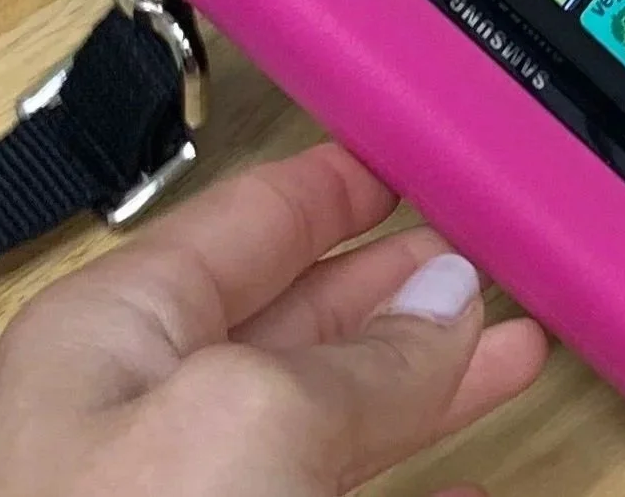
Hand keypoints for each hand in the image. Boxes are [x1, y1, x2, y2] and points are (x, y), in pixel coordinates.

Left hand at [0, 142, 546, 496]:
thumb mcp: (247, 425)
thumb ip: (360, 361)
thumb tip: (448, 303)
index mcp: (113, 342)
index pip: (245, 224)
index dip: (337, 185)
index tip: (412, 160)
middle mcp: (138, 424)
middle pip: (293, 325)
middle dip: (399, 290)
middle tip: (483, 258)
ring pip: (328, 428)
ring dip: (429, 389)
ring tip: (512, 356)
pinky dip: (417, 492)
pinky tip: (472, 493)